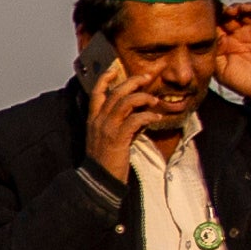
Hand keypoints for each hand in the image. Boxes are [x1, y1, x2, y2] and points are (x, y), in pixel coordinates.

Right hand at [83, 57, 174, 178]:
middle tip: (147, 77)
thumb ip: (122, 124)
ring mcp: (107, 129)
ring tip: (155, 100)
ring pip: (125, 102)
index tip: (116, 68)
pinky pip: (135, 120)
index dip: (105, 78)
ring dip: (143, 97)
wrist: (98, 181)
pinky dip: (147, 117)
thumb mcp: (109, 139)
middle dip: (133, 81)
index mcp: (93, 119)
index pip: (97, 92)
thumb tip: (140, 116)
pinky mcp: (118, 138)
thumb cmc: (105, 161)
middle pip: (115, 92)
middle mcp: (99, 121)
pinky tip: (156, 118)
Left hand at [213, 0, 250, 103]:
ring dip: (234, 8)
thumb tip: (208, 35)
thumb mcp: (220, 68)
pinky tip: (242, 9)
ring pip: (242, 12)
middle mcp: (238, 34)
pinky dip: (250, 7)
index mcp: (226, 43)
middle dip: (220, 12)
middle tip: (215, 11)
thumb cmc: (242, 82)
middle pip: (227, 16)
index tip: (201, 17)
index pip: (216, 25)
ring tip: (228, 11)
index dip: (209, 20)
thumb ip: (213, 52)